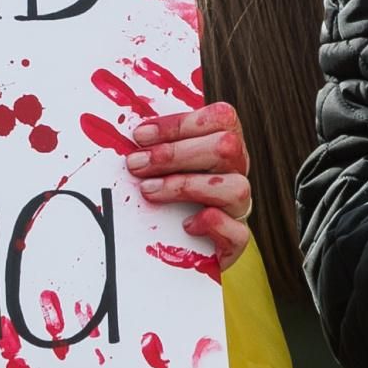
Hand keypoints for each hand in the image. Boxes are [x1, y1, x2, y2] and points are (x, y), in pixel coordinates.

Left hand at [123, 102, 252, 253]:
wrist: (170, 249)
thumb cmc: (162, 196)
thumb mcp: (159, 165)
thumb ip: (154, 146)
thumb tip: (129, 134)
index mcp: (224, 146)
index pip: (220, 118)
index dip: (181, 123)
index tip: (140, 136)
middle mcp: (237, 172)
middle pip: (227, 148)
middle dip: (176, 154)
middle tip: (136, 164)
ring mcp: (238, 207)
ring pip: (236, 187)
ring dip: (187, 186)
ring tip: (149, 192)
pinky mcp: (235, 242)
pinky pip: (238, 233)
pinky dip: (213, 225)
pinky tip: (186, 225)